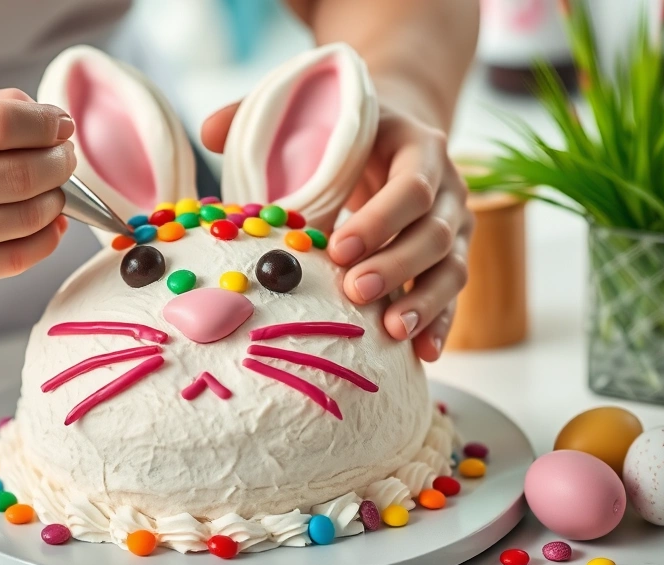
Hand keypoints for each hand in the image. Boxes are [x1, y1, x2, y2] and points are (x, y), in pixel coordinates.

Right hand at [0, 88, 74, 286]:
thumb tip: (39, 119)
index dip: (43, 124)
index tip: (58, 123)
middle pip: (19, 177)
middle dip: (57, 161)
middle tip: (62, 152)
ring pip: (23, 219)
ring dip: (56, 198)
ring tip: (55, 182)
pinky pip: (13, 260)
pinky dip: (45, 238)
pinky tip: (50, 219)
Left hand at [202, 95, 472, 361]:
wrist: (395, 135)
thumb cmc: (344, 130)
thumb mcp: (314, 112)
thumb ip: (263, 117)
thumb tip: (207, 133)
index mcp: (417, 145)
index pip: (411, 184)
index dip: (380, 219)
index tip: (339, 248)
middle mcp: (448, 186)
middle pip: (434, 231)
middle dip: (395, 265)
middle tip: (354, 292)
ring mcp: (456, 224)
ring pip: (451, 267)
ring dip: (422, 302)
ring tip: (390, 332)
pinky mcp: (452, 256)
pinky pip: (455, 294)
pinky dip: (440, 322)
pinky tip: (422, 353)